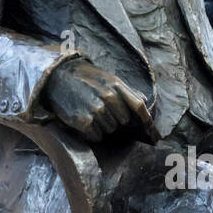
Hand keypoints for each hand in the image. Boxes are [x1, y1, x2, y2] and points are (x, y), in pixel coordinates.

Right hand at [42, 59, 157, 143]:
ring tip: (90, 113)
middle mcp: (108, 97)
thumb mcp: (108, 78)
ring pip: (110, 130)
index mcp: (117, 85)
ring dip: (103, 126)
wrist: (57, 77)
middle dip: (117, 120)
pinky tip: (84, 121)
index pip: (139, 107)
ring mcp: (96, 109)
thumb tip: (144, 103)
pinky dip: (92, 133)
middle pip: (124, 122)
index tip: (154, 136)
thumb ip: (127, 90)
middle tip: (102, 111)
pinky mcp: (84, 121)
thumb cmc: (85, 79)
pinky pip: (96, 136)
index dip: (148, 123)